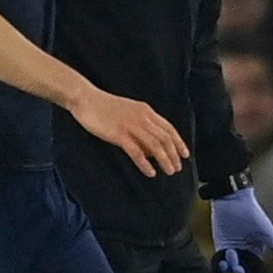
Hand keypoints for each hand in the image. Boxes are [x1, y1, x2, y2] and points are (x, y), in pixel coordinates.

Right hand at [69, 84, 186, 177]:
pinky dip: (145, 163)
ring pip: (154, 145)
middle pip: (164, 138)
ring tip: (169, 171)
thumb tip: (151, 147)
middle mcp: (142, 118)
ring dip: (164, 160)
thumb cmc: (105, 107)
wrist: (86, 99)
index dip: (179, 142)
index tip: (185, 154)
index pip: (169, 128)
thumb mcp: (129, 112)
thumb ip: (142, 126)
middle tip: (178, 168)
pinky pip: (136, 151)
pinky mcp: (119, 134)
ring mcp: (131, 126)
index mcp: (146, 111)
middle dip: (174, 154)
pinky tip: (150, 172)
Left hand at [211, 185, 272, 272]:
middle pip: (241, 269)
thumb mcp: (267, 233)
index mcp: (257, 250)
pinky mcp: (221, 244)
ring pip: (229, 267)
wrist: (234, 202)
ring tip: (230, 257)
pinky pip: (219, 259)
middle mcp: (244, 251)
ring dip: (228, 268)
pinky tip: (221, 264)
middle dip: (238, 270)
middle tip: (237, 267)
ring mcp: (232, 248)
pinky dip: (219, 264)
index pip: (254, 267)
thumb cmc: (253, 215)